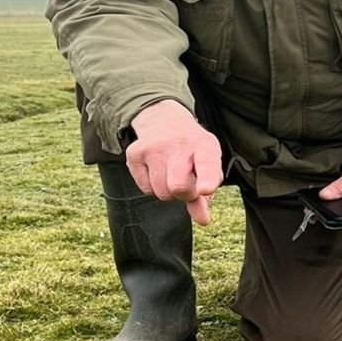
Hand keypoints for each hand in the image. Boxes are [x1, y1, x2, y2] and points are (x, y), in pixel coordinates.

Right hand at [125, 99, 222, 225]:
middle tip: (187, 184)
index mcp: (204, 146)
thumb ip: (205, 195)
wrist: (164, 120)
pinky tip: (157, 169)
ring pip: (161, 192)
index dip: (206, 179)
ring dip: (168, 191)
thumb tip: (202, 220)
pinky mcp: (134, 154)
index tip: (205, 190)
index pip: (206, 164)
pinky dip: (152, 187)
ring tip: (171, 173)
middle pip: (179, 187)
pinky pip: (145, 189)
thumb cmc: (192, 150)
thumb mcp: (207, 165)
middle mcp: (178, 144)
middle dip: (184, 195)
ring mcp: (154, 147)